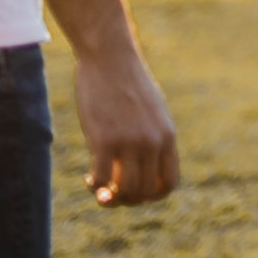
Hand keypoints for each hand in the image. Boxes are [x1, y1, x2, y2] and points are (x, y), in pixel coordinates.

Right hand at [72, 42, 179, 205]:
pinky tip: (89, 179)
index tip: (136, 191)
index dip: (152, 195)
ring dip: (110, 198)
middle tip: (112, 193)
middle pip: (145, 192)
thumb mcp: (150, 110)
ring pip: (125, 191)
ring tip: (99, 189)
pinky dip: (95, 186)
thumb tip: (142, 164)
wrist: (110, 57)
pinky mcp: (105, 139)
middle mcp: (152, 142)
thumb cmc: (126, 82)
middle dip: (127, 199)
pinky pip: (102, 179)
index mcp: (167, 136)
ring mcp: (130, 142)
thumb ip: (151, 136)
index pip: (169, 183)